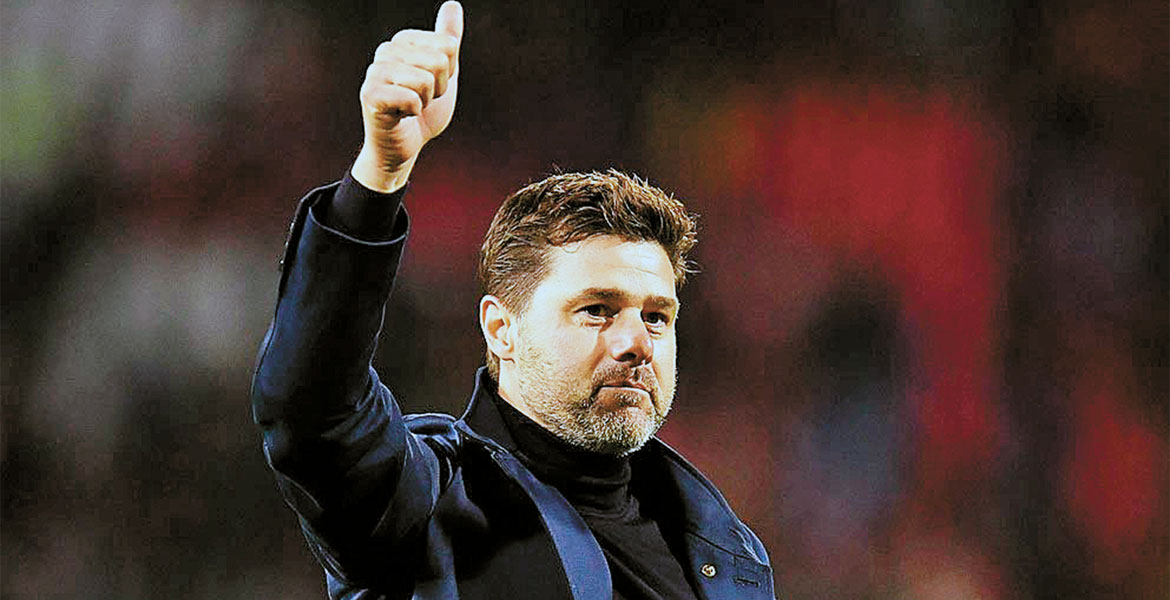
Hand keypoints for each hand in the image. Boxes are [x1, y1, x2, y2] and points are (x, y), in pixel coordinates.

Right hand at [351, 1, 462, 191]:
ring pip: (426, 80)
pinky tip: (401, 116)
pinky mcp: (370, 95)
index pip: (448, 46)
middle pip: (438, 61)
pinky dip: (414, 113)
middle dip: (438, 89)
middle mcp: (386, 50)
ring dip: (425, 102)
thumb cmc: (423, 111)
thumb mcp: (444, 73)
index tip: (432, 86)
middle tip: (421, 100)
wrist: (404, 147)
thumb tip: (452, 4)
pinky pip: (411, 98)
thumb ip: (448, 39)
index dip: (449, 74)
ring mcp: (375, 72)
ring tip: (411, 108)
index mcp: (403, 40)